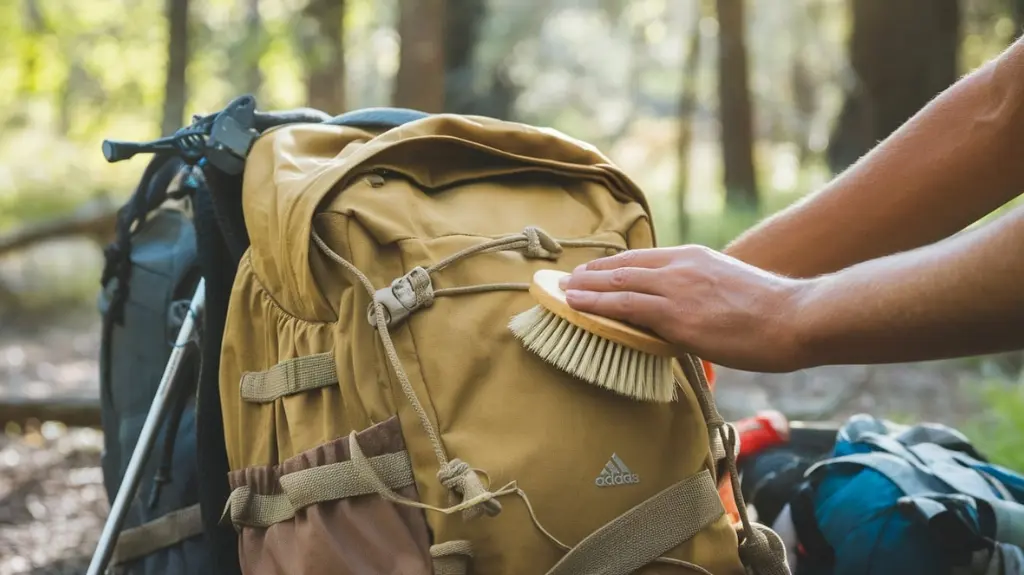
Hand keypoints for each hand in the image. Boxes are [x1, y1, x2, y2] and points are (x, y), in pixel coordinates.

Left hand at [559, 245, 810, 372]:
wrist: (796, 318)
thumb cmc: (773, 312)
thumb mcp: (731, 289)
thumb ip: (704, 293)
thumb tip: (691, 311)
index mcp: (695, 257)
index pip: (642, 258)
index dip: (613, 266)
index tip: (594, 273)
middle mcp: (681, 266)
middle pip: (624, 267)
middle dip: (592, 275)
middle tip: (567, 281)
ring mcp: (677, 289)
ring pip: (618, 284)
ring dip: (585, 289)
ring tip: (562, 293)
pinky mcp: (676, 315)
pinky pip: (625, 308)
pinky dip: (596, 305)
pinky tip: (577, 307)